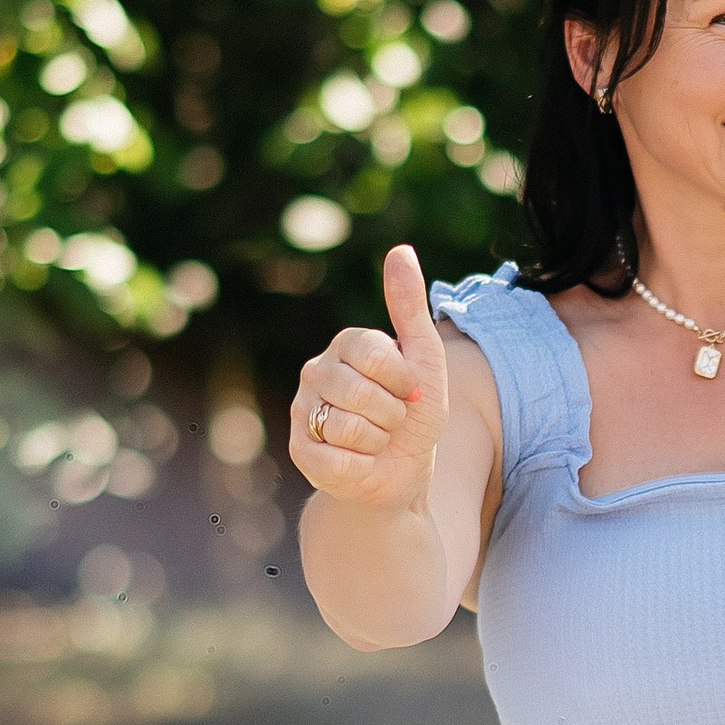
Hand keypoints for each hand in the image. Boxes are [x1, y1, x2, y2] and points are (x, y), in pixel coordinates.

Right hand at [288, 244, 447, 507]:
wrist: (402, 473)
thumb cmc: (414, 415)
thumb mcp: (424, 359)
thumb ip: (409, 306)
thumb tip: (400, 250)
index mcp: (347, 344)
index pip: (376, 354)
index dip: (402, 380)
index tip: (407, 390)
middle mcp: (317, 371)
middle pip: (362, 393)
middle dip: (391, 414)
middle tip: (391, 420)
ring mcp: (303, 410)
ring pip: (349, 427)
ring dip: (378, 441)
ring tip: (376, 440)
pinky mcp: (299, 450)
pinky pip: (338, 458)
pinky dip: (361, 466)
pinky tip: (358, 461)